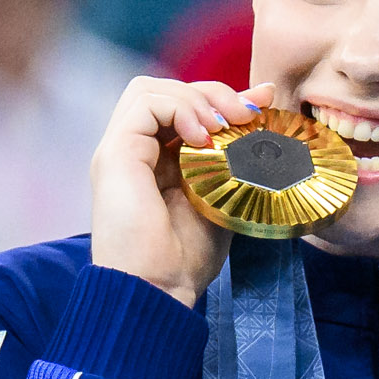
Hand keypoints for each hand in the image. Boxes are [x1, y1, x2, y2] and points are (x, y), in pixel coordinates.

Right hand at [89, 74, 274, 308]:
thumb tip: (264, 105)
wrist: (158, 289)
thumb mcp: (224, 196)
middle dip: (211, 92)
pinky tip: (203, 137)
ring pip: (150, 89)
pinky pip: (144, 103)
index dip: (220, 99)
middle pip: (165, 90)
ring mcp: (120, 150)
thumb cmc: (186, 256)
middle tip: (246, 115)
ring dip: (195, 98)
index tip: (260, 107)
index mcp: (155, 160)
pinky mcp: (114, 153)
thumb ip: (239, 154)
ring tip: (224, 126)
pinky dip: (179, 108)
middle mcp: (133, 150)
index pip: (183, 107)